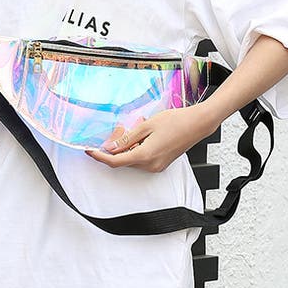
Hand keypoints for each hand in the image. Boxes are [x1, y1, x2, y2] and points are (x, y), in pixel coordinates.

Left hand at [85, 105, 217, 173]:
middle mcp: (150, 165)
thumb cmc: (176, 121)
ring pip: (132, 159)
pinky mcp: (161, 164)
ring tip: (135, 128)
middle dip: (116, 147)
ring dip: (127, 147)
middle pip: (123, 160)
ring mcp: (157, 166)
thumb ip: (127, 138)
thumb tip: (110, 148)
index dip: (100, 157)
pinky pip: (142, 159)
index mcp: (145, 156)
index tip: (89, 151)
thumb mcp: (146, 125)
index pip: (115, 161)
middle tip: (119, 129)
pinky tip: (143, 134)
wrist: (197, 124)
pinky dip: (137, 148)